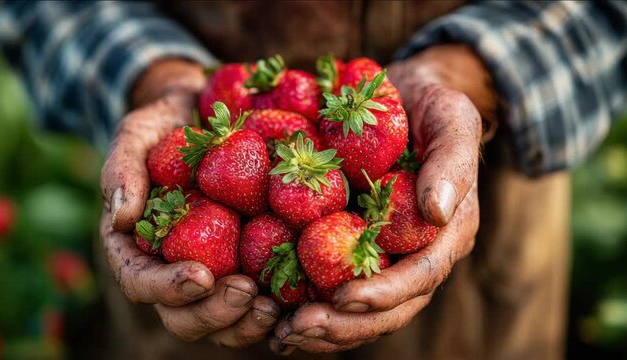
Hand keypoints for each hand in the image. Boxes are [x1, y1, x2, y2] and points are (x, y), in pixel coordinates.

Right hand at [100, 59, 279, 346]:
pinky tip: (295, 301)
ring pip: (222, 322)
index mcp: (139, 249)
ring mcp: (213, 272)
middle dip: (214, 313)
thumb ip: (123, 171)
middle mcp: (174, 270)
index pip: (142, 283)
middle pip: (184, 317)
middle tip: (245, 291)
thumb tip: (121, 218)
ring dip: (245, 323)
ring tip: (272, 307)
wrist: (205, 118)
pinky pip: (256, 302)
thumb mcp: (137, 136)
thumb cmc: (164, 128)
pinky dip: (273, 310)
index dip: (168, 288)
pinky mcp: (247, 267)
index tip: (201, 275)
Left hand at [271, 45, 493, 353]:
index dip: (385, 293)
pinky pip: (336, 283)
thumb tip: (436, 212)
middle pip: (389, 308)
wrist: (408, 99)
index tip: (344, 297)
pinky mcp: (354, 244)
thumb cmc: (433, 108)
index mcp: (446, 232)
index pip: (421, 276)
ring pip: (361, 308)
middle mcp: (416, 253)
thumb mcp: (452, 121)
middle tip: (299, 329)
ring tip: (284, 335)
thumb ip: (452, 163)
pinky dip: (310, 302)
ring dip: (325, 327)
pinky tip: (276, 311)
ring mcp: (385, 253)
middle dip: (346, 324)